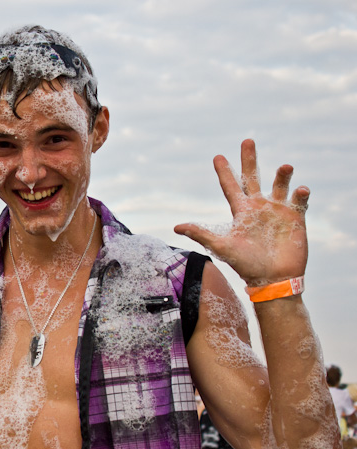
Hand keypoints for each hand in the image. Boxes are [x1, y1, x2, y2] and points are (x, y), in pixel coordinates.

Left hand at [175, 139, 307, 286]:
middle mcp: (259, 207)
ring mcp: (278, 211)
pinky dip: (301, 193)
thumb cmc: (246, 265)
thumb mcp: (222, 246)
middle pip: (254, 177)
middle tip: (247, 140)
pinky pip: (300, 201)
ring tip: (285, 166)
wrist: (272, 279)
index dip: (225, 172)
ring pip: (280, 185)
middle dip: (250, 159)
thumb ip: (201, 234)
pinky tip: (300, 190)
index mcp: (241, 212)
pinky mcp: (296, 219)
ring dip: (283, 175)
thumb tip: (176, 227)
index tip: (218, 156)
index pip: (231, 186)